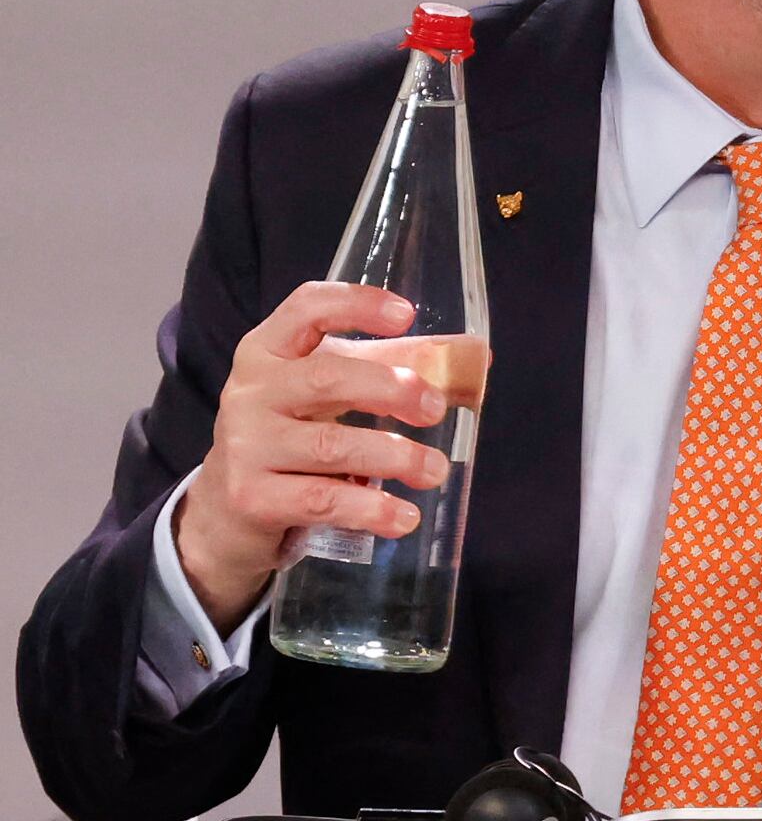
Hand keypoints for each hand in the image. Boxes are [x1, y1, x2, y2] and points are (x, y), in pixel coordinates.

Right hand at [175, 282, 453, 632]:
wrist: (228, 509)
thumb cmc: (293, 434)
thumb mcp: (330, 393)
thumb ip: (392, 367)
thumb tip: (474, 357)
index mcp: (269, 352)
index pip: (306, 309)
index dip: (356, 304)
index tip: (406, 314)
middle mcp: (250, 392)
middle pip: (326, 378)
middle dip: (392, 390)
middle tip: (436, 409)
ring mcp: (244, 446)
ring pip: (330, 445)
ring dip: (395, 456)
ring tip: (434, 470)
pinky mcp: (250, 498)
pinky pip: (321, 500)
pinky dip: (371, 508)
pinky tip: (403, 516)